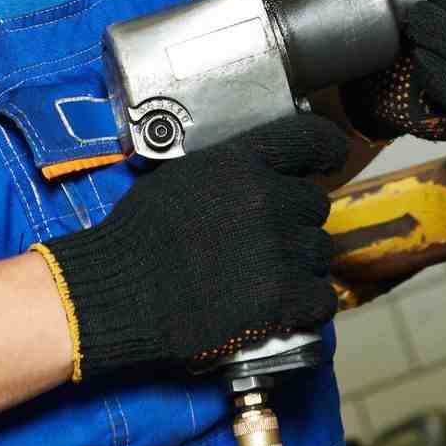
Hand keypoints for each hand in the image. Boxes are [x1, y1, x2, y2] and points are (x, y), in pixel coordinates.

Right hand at [36, 112, 346, 378]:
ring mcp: (277, 249)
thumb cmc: (139, 235)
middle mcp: (267, 198)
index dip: (326, 151)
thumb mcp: (181, 176)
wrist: (117, 292)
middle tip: (267, 240)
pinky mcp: (280, 297)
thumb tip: (265, 172)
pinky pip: (322, 297)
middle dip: (297, 221)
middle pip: (315, 204)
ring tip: (266, 276)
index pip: (313, 139)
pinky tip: (285, 306)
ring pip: (320, 252)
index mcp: (242, 162)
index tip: (328, 162)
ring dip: (301, 264)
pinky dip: (307, 304)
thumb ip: (231, 169)